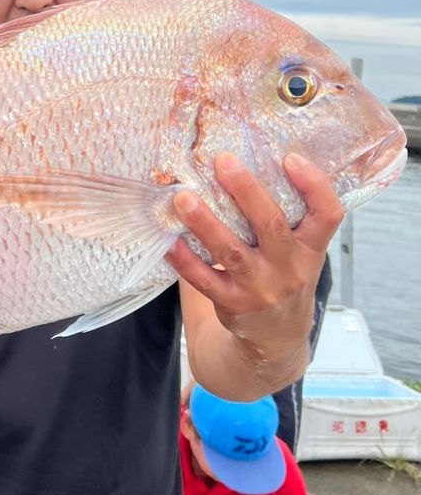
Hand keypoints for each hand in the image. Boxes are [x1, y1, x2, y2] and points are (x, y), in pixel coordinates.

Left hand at [167, 152, 341, 360]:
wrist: (277, 337)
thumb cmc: (283, 274)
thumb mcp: (299, 249)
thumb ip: (285, 215)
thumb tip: (243, 158)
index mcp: (311, 247)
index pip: (327, 214)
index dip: (314, 185)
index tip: (291, 158)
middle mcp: (291, 268)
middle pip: (271, 225)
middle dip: (247, 191)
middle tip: (222, 160)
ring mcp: (262, 288)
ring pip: (232, 253)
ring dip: (205, 223)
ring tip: (182, 197)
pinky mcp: (234, 305)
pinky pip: (204, 281)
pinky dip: (183, 260)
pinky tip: (167, 239)